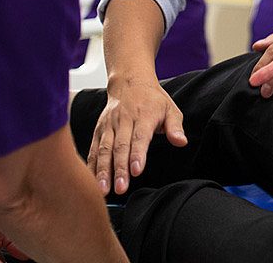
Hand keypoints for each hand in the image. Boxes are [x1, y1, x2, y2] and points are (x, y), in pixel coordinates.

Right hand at [86, 74, 185, 194]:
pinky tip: (92, 181)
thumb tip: (181, 141)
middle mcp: (124, 120)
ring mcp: (109, 125)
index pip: (139, 137)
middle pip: (120, 146)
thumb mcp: (170, 108)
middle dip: (119, 168)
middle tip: (120, 187)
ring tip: (104, 189)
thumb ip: (175, 126)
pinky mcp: (99, 130)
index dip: (137, 154)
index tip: (136, 171)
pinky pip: (93, 148)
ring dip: (103, 170)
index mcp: (143, 116)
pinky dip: (91, 165)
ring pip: (104, 149)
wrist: (130, 83)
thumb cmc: (153, 100)